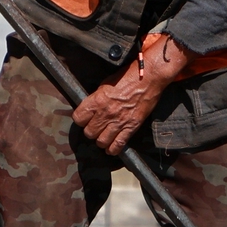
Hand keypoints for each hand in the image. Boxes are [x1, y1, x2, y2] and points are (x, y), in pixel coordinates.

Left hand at [72, 36, 188, 154]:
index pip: (78, 118)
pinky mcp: (131, 127)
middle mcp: (105, 113)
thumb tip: (90, 108)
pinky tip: (111, 148)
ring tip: (103, 137)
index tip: (84, 118)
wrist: (147, 78)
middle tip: (95, 127)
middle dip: (90, 131)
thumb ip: (96, 98)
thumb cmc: (127, 77)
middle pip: (89, 133)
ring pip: (101, 142)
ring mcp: (118, 122)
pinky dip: (113, 149)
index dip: (80, 119)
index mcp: (97, 101)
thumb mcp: (105, 84)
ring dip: (101, 140)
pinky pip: (118, 145)